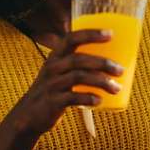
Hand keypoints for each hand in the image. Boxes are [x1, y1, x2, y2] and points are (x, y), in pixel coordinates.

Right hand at [7, 29, 122, 137]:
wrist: (29, 115)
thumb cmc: (53, 89)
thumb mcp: (60, 71)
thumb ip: (78, 63)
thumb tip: (113, 59)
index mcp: (56, 56)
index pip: (71, 38)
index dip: (90, 34)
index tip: (110, 34)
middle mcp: (52, 67)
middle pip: (79, 59)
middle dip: (102, 63)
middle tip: (120, 70)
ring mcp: (51, 84)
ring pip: (78, 77)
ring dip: (101, 82)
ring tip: (117, 88)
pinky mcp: (52, 102)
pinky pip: (72, 97)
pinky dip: (88, 98)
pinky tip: (100, 101)